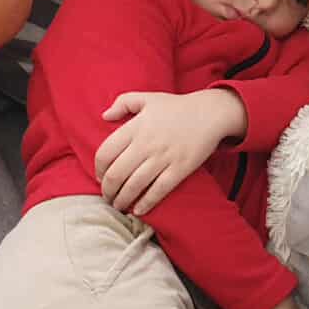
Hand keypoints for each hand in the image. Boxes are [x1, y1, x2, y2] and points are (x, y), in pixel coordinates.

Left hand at [96, 89, 245, 213]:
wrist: (210, 113)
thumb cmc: (177, 107)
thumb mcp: (147, 98)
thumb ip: (123, 103)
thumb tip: (104, 116)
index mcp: (135, 127)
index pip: (105, 153)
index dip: (98, 170)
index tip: (100, 177)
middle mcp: (146, 144)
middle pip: (117, 174)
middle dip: (108, 190)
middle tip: (108, 196)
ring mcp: (163, 157)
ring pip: (135, 185)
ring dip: (123, 200)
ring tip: (119, 205)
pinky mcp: (180, 169)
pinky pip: (158, 190)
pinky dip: (146, 203)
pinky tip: (138, 210)